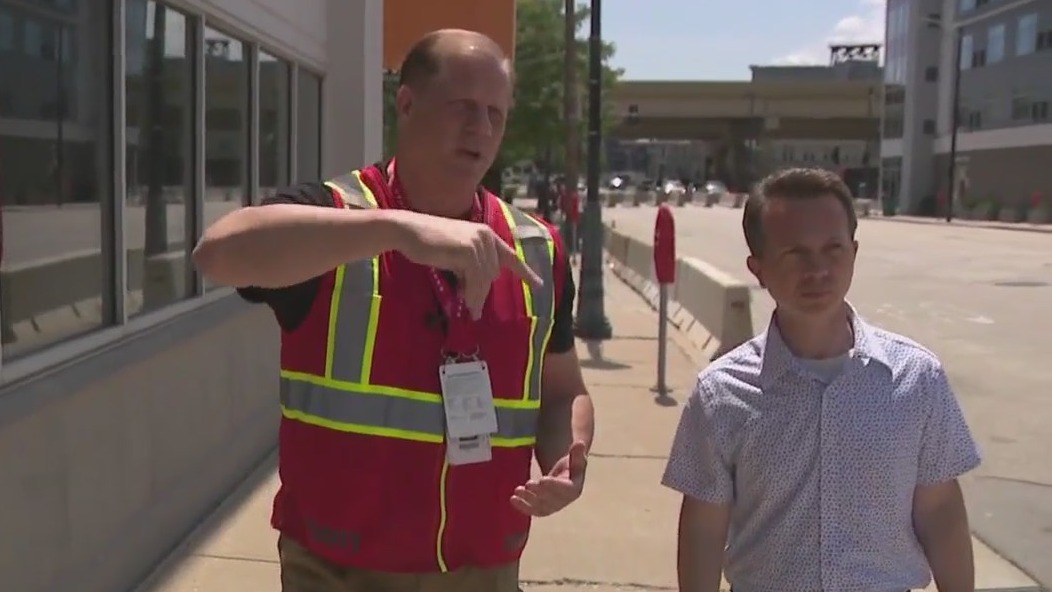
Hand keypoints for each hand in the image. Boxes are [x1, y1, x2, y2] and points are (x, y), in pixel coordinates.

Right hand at [393, 211, 542, 317]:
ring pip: (485, 279)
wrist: (409, 230)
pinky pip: (475, 279)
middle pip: (493, 274)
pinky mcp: (469, 250)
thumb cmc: (428, 242)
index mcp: (486, 234)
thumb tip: (477, 292)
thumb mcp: (456, 254)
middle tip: (473, 308)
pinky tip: (464, 300)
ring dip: (476, 296)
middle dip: (483, 292)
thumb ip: (471, 267)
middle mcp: (486, 236)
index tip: (539, 284)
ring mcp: (478, 242)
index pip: (510, 256)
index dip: (525, 272)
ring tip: (469, 308)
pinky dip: (471, 292)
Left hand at [510, 441, 587, 516]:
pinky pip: (532, 510)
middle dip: (538, 492)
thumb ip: (577, 453)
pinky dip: (522, 506)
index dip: (553, 485)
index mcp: (574, 489)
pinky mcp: (541, 510)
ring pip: (540, 506)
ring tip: (517, 490)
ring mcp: (552, 507)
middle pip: (550, 499)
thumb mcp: (576, 458)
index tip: (542, 479)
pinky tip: (512, 499)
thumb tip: (580, 443)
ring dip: (528, 499)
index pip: (564, 490)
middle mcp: (564, 501)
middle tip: (528, 484)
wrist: (564, 477)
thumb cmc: (570, 466)